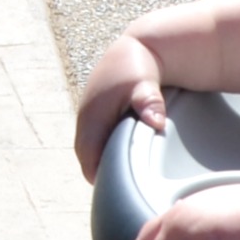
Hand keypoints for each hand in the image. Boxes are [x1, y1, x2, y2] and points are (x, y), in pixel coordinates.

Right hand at [75, 35, 167, 182]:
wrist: (133, 49)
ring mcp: (86, 116)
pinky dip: (102, 150)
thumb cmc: (138, 69)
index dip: (99, 176)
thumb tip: (155, 121)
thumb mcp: (145, 85)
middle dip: (99, 172)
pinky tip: (120, 156)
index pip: (88, 156)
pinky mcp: (93, 115)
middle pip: (86, 156)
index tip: (116, 190)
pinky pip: (92, 140)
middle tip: (121, 188)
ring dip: (99, 160)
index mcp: (92, 115)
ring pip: (88, 148)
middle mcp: (84, 117)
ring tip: (121, 176)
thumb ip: (149, 104)